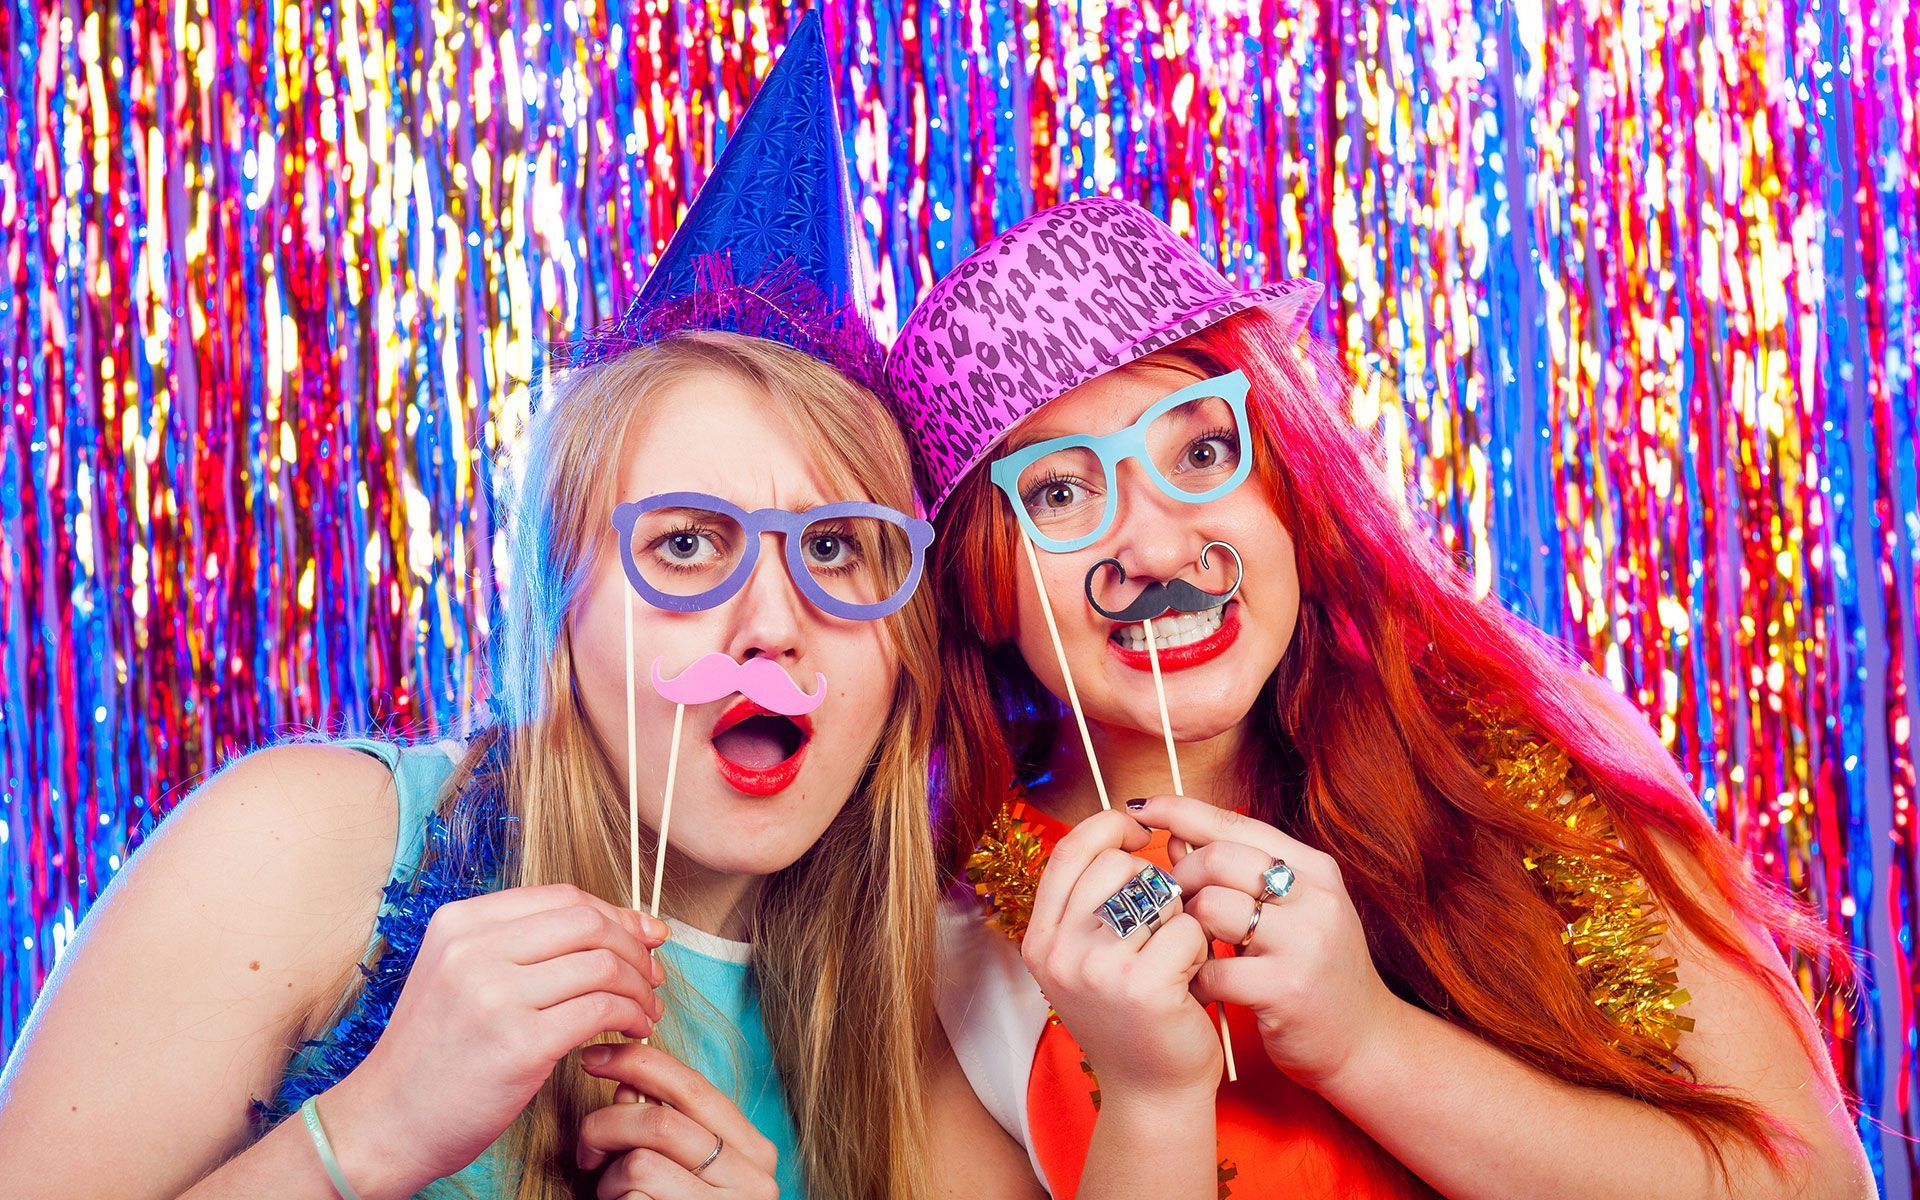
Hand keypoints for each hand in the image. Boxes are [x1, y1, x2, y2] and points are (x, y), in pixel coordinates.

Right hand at [323, 883, 668, 1192]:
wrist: (384, 1122)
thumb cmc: (434, 1053)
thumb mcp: (460, 976)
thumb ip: (525, 946)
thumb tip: (622, 925)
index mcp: (460, 923)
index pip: (563, 897)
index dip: (616, 915)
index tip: (644, 938)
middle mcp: (474, 950)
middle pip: (589, 924)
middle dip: (634, 948)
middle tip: (651, 977)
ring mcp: (495, 995)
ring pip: (603, 965)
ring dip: (639, 988)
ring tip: (645, 1011)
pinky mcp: (518, 1044)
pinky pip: (600, 1011)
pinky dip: (630, 1017)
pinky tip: (631, 1033)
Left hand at [578, 1042, 779, 1199]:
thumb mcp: (686, 1165)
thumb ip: (666, 1122)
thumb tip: (626, 1084)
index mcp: (753, 1150)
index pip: (693, 1086)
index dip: (638, 1062)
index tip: (594, 1056)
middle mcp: (752, 1179)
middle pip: (659, 1121)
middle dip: (606, 1125)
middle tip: (588, 1146)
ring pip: (640, 1161)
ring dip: (609, 1176)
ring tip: (613, 1193)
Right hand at [1019, 808, 1219, 1096]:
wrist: (1152, 1092)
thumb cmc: (1132, 1017)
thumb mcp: (1091, 956)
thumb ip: (1094, 896)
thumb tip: (1131, 818)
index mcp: (1040, 940)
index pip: (1069, 851)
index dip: (1108, 828)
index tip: (1140, 835)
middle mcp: (1058, 953)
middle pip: (1117, 865)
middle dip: (1153, 883)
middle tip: (1162, 925)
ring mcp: (1096, 970)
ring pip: (1156, 893)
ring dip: (1178, 916)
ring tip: (1175, 954)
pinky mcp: (1142, 986)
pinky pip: (1187, 927)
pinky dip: (1199, 946)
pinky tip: (1191, 976)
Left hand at [1133, 795, 1399, 1088]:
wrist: (1364, 1041)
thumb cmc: (1314, 968)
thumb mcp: (1288, 911)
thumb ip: (1235, 873)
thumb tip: (1174, 838)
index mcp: (1314, 869)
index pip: (1236, 822)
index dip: (1181, 811)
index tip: (1142, 808)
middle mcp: (1315, 897)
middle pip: (1217, 858)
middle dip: (1181, 878)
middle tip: (1172, 906)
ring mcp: (1304, 943)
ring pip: (1211, 908)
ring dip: (1185, 929)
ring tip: (1186, 948)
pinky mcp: (1286, 989)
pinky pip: (1214, 970)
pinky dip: (1195, 980)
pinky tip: (1198, 988)